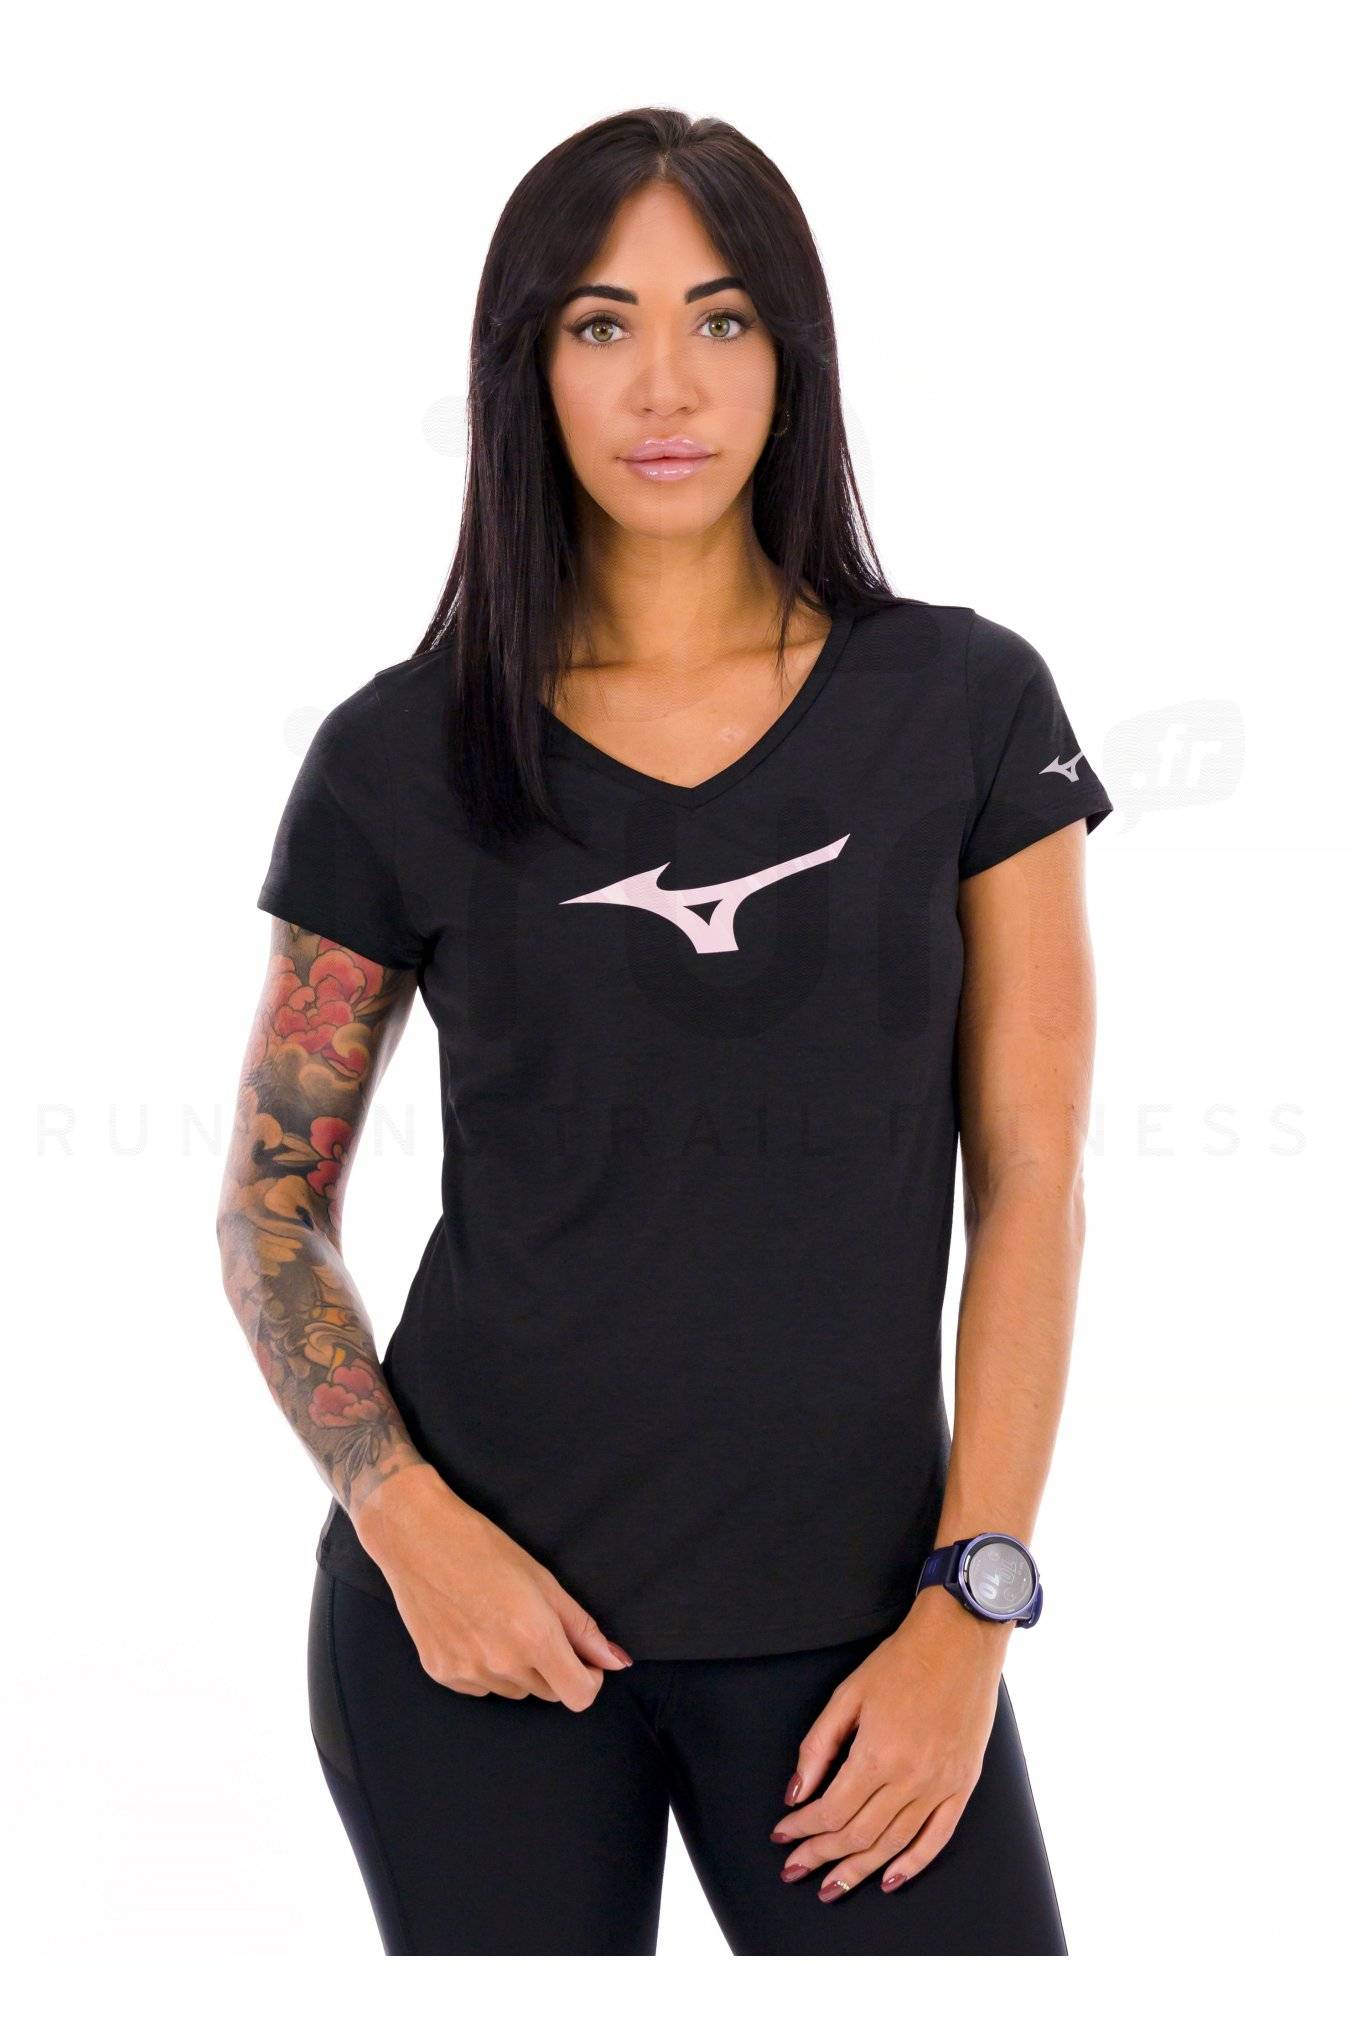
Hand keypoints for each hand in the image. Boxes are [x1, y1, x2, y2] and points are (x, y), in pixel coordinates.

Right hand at [353, 1462, 632, 1710]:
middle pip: (548, 1693)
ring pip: (514, 1691)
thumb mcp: (544, 1580)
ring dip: (518, 1669)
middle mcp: (502, 1663)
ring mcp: (468, 1672)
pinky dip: (485, 1669)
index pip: (579, 1696)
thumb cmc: (483, 1548)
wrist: (417, 1538)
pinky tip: (473, 1630)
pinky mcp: (442, 1674)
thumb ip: (582, 1628)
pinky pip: (481, 1687)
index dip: (589, 1679)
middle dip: (554, 1667)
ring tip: (499, 1621)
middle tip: (535, 1624)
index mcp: (534, 1638)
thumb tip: (616, 1662)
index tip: (584, 1659)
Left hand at [769, 1587, 1008, 1897]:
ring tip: (832, 1886)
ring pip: (893, 1845)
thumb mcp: (848, 1695)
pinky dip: (912, 1864)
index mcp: (878, 1754)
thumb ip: (817, 1747)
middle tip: (796, 1870)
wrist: (960, 1640)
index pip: (831, 1811)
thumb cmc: (903, 1661)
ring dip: (858, 1871)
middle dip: (821, 1857)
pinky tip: (889, 1880)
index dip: (803, 1830)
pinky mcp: (963, 1785)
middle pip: (858, 1835)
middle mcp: (911, 1778)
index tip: (783, 1837)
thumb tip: (796, 1792)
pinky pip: (937, 1838)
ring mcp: (941, 1785)